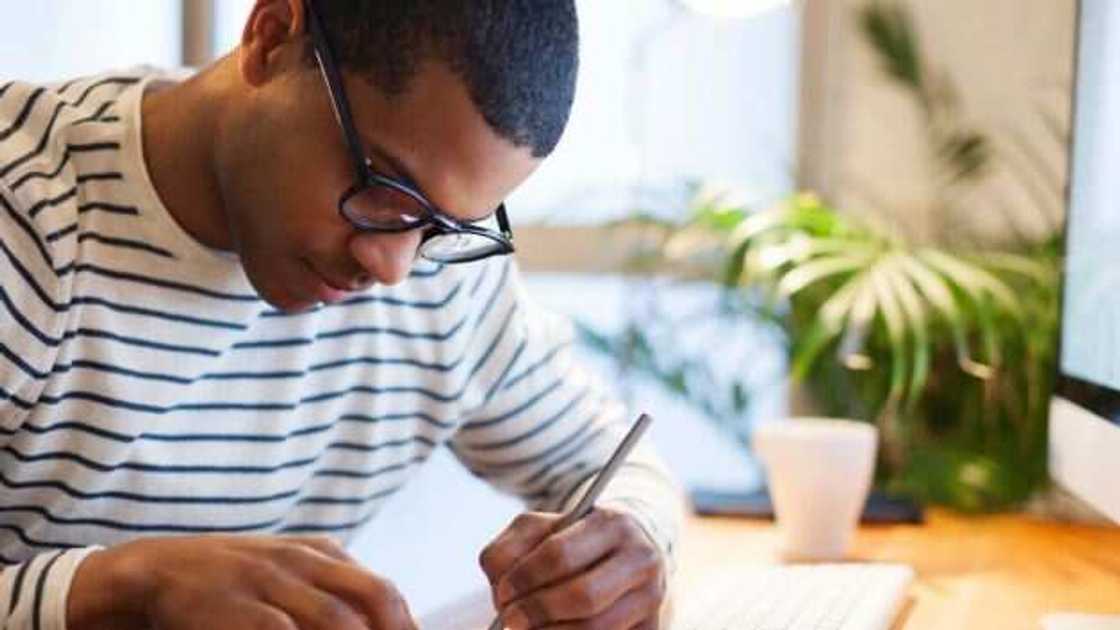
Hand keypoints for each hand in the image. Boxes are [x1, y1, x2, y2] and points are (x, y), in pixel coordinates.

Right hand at [67, 534, 417, 629]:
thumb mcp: (288, 569)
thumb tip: (386, 620)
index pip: (382, 590)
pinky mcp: (236, 607)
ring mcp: (270, 583)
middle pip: (373, 598)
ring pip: (336, 619)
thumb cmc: (233, 579)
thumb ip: (332, 588)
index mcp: (320, 553)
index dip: (405, 626)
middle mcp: (302, 562)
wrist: (155, 570)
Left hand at [479, 507, 665, 628]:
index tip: (503, 592)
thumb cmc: (573, 541)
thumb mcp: (541, 529)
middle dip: (537, 611)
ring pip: (595, 628)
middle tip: (510, 619)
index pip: (561, 554)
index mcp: (613, 523)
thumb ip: (511, 549)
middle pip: (583, 597)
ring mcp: (652, 597)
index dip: (525, 578)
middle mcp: (642, 558)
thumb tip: (503, 590)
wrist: (626, 551)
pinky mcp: (652, 628)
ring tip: (528, 629)